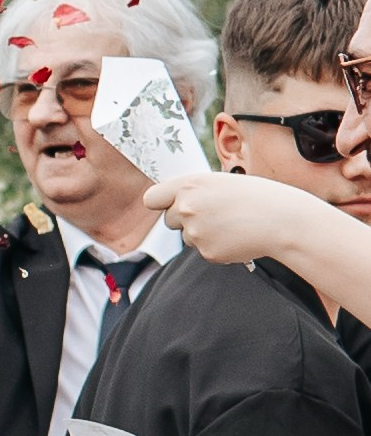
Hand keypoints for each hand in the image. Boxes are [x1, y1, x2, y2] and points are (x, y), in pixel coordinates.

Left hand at [146, 168, 338, 273]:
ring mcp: (195, 232)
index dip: (160, 202)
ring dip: (202, 233)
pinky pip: (203, 250)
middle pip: (168, 220)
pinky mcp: (207, 252)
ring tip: (231, 223)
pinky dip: (216, 246)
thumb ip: (195, 192)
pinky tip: (236, 236)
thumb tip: (176, 202)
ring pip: (187, 237)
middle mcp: (187, 208)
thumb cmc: (257, 197)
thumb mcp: (222, 183)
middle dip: (184, 219)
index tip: (168, 204)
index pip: (152, 198)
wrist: (282, 220)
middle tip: (213, 214)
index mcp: (190, 185)